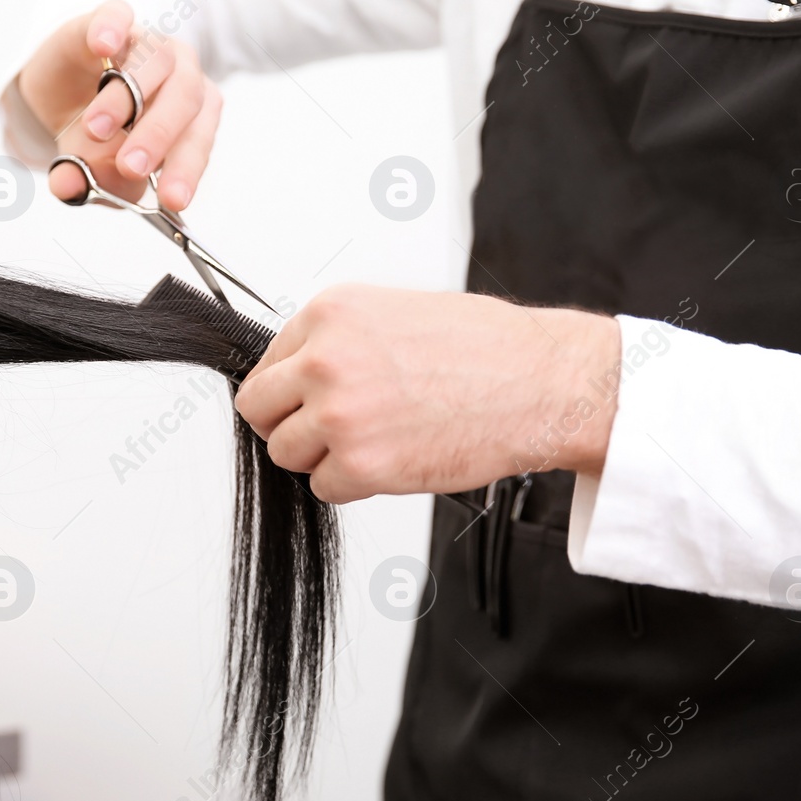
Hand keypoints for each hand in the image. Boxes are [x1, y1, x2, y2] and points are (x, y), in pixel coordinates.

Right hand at [16, 0, 220, 211]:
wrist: (60, 92)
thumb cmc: (94, 134)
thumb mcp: (91, 166)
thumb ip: (87, 180)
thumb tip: (69, 187)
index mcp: (189, 118)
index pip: (197, 140)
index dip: (187, 169)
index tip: (171, 199)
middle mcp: (178, 76)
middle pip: (186, 98)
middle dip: (159, 135)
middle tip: (131, 166)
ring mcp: (145, 43)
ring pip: (154, 61)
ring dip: (126, 98)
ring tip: (95, 130)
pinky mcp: (108, 21)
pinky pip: (117, 15)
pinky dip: (112, 28)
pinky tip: (103, 47)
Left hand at [234, 284, 622, 503]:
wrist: (540, 383)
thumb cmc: (485, 348)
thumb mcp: (396, 313)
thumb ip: (339, 340)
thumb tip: (301, 371)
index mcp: (330, 315)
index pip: (267, 365)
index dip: (288, 391)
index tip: (306, 401)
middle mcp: (325, 360)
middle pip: (260, 410)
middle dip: (289, 424)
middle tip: (324, 431)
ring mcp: (338, 414)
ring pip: (287, 454)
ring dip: (321, 457)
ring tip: (371, 442)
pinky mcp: (360, 464)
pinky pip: (324, 487)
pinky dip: (351, 484)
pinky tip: (392, 459)